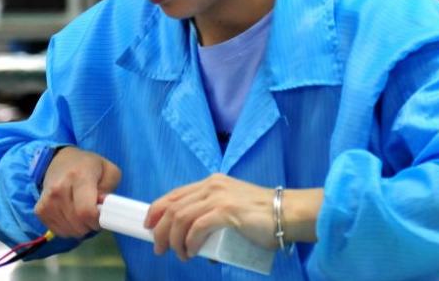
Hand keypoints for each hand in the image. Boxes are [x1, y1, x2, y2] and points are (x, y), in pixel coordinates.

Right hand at [34, 147, 121, 238]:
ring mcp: (47, 200)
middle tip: (93, 214)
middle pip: (78, 224)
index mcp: (79, 177)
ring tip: (82, 213)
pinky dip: (68, 229)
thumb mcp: (109, 170)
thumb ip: (110, 190)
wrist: (60, 160)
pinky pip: (58, 231)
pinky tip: (71, 216)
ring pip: (68, 230)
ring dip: (79, 228)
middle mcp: (59, 189)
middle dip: (90, 225)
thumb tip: (101, 207)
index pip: (86, 211)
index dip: (97, 220)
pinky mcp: (40, 210)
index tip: (101, 216)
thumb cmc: (88, 166)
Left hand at [144, 174, 322, 260]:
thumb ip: (216, 222)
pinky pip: (197, 227)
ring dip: (173, 240)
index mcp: (211, 183)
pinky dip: (189, 242)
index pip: (175, 194)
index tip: (149, 226)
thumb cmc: (264, 218)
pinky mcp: (227, 211)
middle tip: (158, 248)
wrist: (289, 214)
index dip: (157, 210)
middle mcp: (211, 186)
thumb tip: (200, 248)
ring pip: (180, 217)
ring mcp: (219, 197)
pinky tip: (190, 252)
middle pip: (173, 206)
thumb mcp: (232, 212)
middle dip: (160, 229)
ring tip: (178, 255)